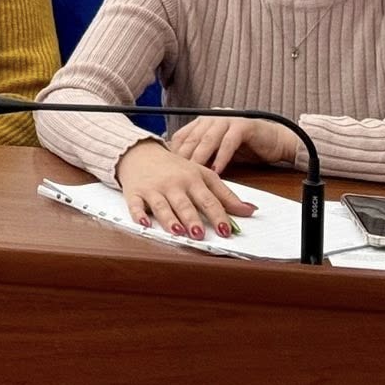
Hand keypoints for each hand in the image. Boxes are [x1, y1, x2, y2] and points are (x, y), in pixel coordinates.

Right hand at [113, 140, 257, 239]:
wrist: (141, 151)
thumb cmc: (175, 167)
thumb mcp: (202, 175)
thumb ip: (226, 195)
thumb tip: (250, 211)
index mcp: (192, 179)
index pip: (208, 200)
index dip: (217, 216)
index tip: (226, 230)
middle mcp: (173, 184)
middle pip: (184, 204)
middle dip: (192, 219)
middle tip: (199, 233)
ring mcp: (153, 188)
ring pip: (161, 206)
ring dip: (169, 219)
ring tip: (177, 232)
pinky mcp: (134, 192)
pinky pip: (135, 205)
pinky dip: (138, 214)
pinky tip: (144, 223)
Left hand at [168, 115, 297, 173]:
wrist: (275, 141)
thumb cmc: (245, 148)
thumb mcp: (218, 152)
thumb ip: (202, 155)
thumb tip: (180, 170)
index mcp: (202, 122)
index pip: (182, 136)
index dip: (173, 152)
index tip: (166, 168)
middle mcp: (212, 118)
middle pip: (192, 138)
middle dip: (183, 156)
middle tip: (176, 174)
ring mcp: (227, 119)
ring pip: (208, 140)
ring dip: (200, 157)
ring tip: (194, 173)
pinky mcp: (243, 126)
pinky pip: (228, 143)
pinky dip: (221, 157)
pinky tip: (217, 170)